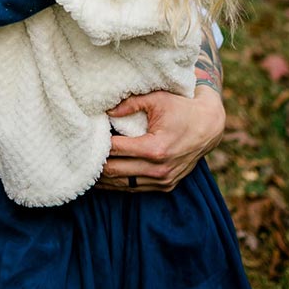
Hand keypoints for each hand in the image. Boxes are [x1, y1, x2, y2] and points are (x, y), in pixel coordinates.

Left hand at [97, 86, 225, 191]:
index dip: (97, 144)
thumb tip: (105, 111)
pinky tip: (105, 178)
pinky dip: (118, 184)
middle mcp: (159, 169)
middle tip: (79, 155)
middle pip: (114, 171)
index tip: (85, 138)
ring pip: (121, 185)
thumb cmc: (182, 109)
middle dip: (95, 163)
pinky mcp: (166, 186)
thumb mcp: (158, 99)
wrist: (209, 126)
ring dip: (103, 178)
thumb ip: (130, 103)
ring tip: (86, 168)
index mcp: (155, 149)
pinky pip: (134, 189)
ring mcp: (163, 180)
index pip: (115, 150)